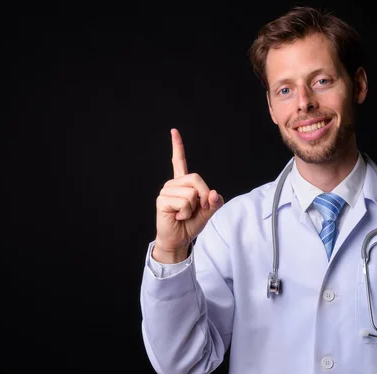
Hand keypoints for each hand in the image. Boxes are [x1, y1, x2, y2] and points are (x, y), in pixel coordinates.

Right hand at [152, 128, 224, 263]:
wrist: (179, 240)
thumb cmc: (190, 224)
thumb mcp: (208, 212)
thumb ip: (214, 202)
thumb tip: (214, 194)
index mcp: (183, 184)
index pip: (179, 161)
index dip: (178, 146)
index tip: (174, 131)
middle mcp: (173, 184)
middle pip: (196, 178)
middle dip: (203, 196)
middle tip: (196, 209)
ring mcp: (166, 191)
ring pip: (191, 193)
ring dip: (192, 208)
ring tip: (183, 214)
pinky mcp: (162, 200)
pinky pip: (184, 202)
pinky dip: (185, 213)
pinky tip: (177, 217)